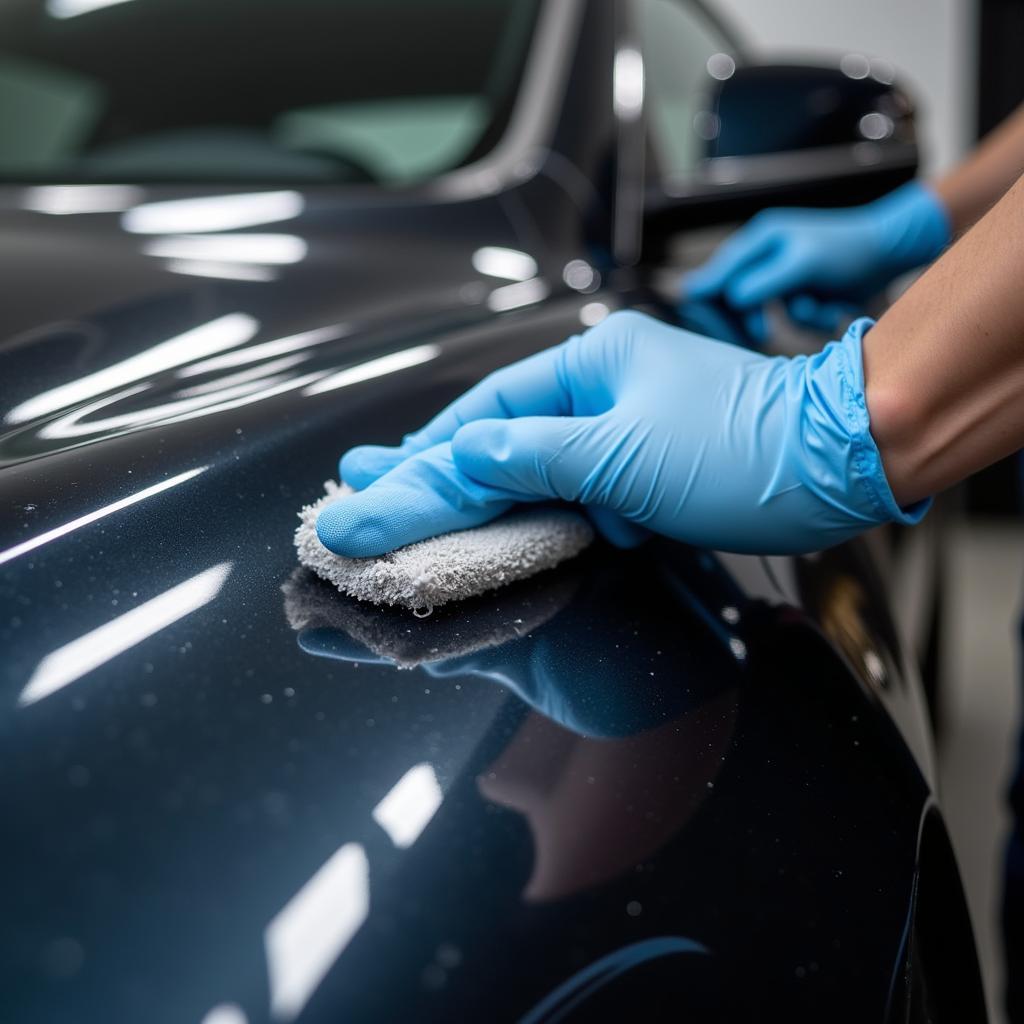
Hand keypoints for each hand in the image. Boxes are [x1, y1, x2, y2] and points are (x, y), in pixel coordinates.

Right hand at [315, 311, 927, 558]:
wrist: (840, 466)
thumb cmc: (742, 448)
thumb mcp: (620, 455)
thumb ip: (528, 458)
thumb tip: (456, 459)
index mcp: (591, 365)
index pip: (484, 417)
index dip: (421, 456)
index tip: (367, 484)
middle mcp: (602, 388)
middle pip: (497, 435)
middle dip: (432, 469)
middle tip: (362, 485)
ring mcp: (624, 426)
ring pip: (532, 464)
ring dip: (482, 493)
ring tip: (412, 504)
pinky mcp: (647, 466)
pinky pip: (575, 487)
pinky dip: (543, 509)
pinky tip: (508, 522)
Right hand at [683, 182, 949, 334]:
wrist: (892, 252)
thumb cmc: (850, 249)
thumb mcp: (803, 264)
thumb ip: (763, 282)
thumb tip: (730, 299)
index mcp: (761, 240)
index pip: (720, 270)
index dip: (705, 294)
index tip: (694, 313)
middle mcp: (767, 257)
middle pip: (736, 296)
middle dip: (751, 317)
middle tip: (758, 336)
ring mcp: (784, 277)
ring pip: (768, 312)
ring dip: (796, 318)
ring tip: (819, 311)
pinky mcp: (802, 293)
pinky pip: (792, 317)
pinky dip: (813, 318)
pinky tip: (833, 308)